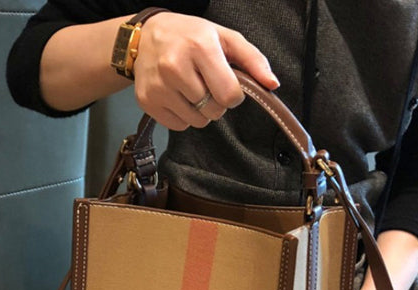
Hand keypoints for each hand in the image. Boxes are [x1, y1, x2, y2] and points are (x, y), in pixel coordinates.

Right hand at [134, 12, 279, 129]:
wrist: (145, 36)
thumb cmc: (189, 36)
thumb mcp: (224, 38)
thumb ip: (253, 60)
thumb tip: (272, 85)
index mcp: (199, 47)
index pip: (229, 95)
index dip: (234, 95)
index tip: (227, 84)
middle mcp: (175, 66)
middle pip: (214, 111)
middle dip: (216, 102)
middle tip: (205, 84)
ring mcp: (159, 86)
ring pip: (197, 122)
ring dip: (200, 111)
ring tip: (191, 90)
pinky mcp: (148, 102)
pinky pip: (179, 126)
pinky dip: (183, 116)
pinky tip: (177, 96)